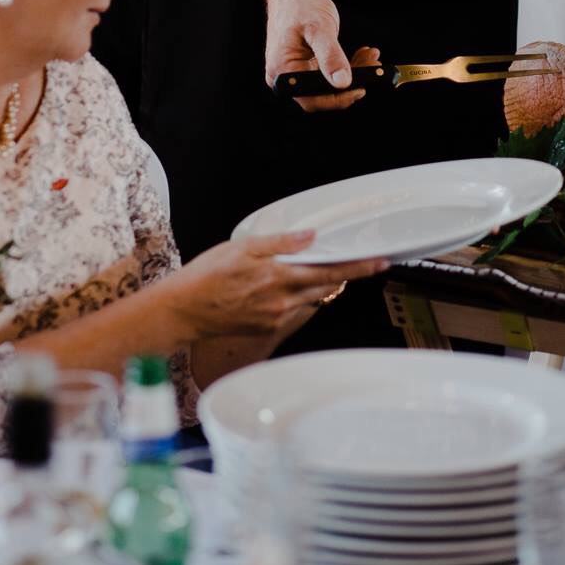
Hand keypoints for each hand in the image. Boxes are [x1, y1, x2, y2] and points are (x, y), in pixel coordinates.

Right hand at [169, 231, 387, 337]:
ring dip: (323, 285)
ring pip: (312, 299)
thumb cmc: (208, 275)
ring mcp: (276, 317)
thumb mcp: (243, 247)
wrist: (184, 311)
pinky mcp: (268, 328)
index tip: (380, 263)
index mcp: (278, 277)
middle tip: (362, 262)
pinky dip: (301, 296)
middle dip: (346, 275)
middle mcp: (282, 301)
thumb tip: (310, 237)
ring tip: (324, 269)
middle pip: (326, 287)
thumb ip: (280, 242)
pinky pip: (295, 310)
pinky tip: (292, 285)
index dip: (358, 267)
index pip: (328, 271)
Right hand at [257, 0, 367, 112]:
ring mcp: (294, 72)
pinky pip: (326, 75)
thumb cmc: (300, 4)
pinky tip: (360, 56)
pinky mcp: (303, 67)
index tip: (362, 87)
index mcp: (283, 70)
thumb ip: (330, 55)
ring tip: (369, 57)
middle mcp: (285, 76)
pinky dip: (345, 67)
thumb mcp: (319, 27)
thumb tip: (342, 81)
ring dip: (352, 74)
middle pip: (322, 94)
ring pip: (328, 85)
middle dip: (351, 82)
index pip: (313, 99)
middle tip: (373, 65)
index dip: (340, 98)